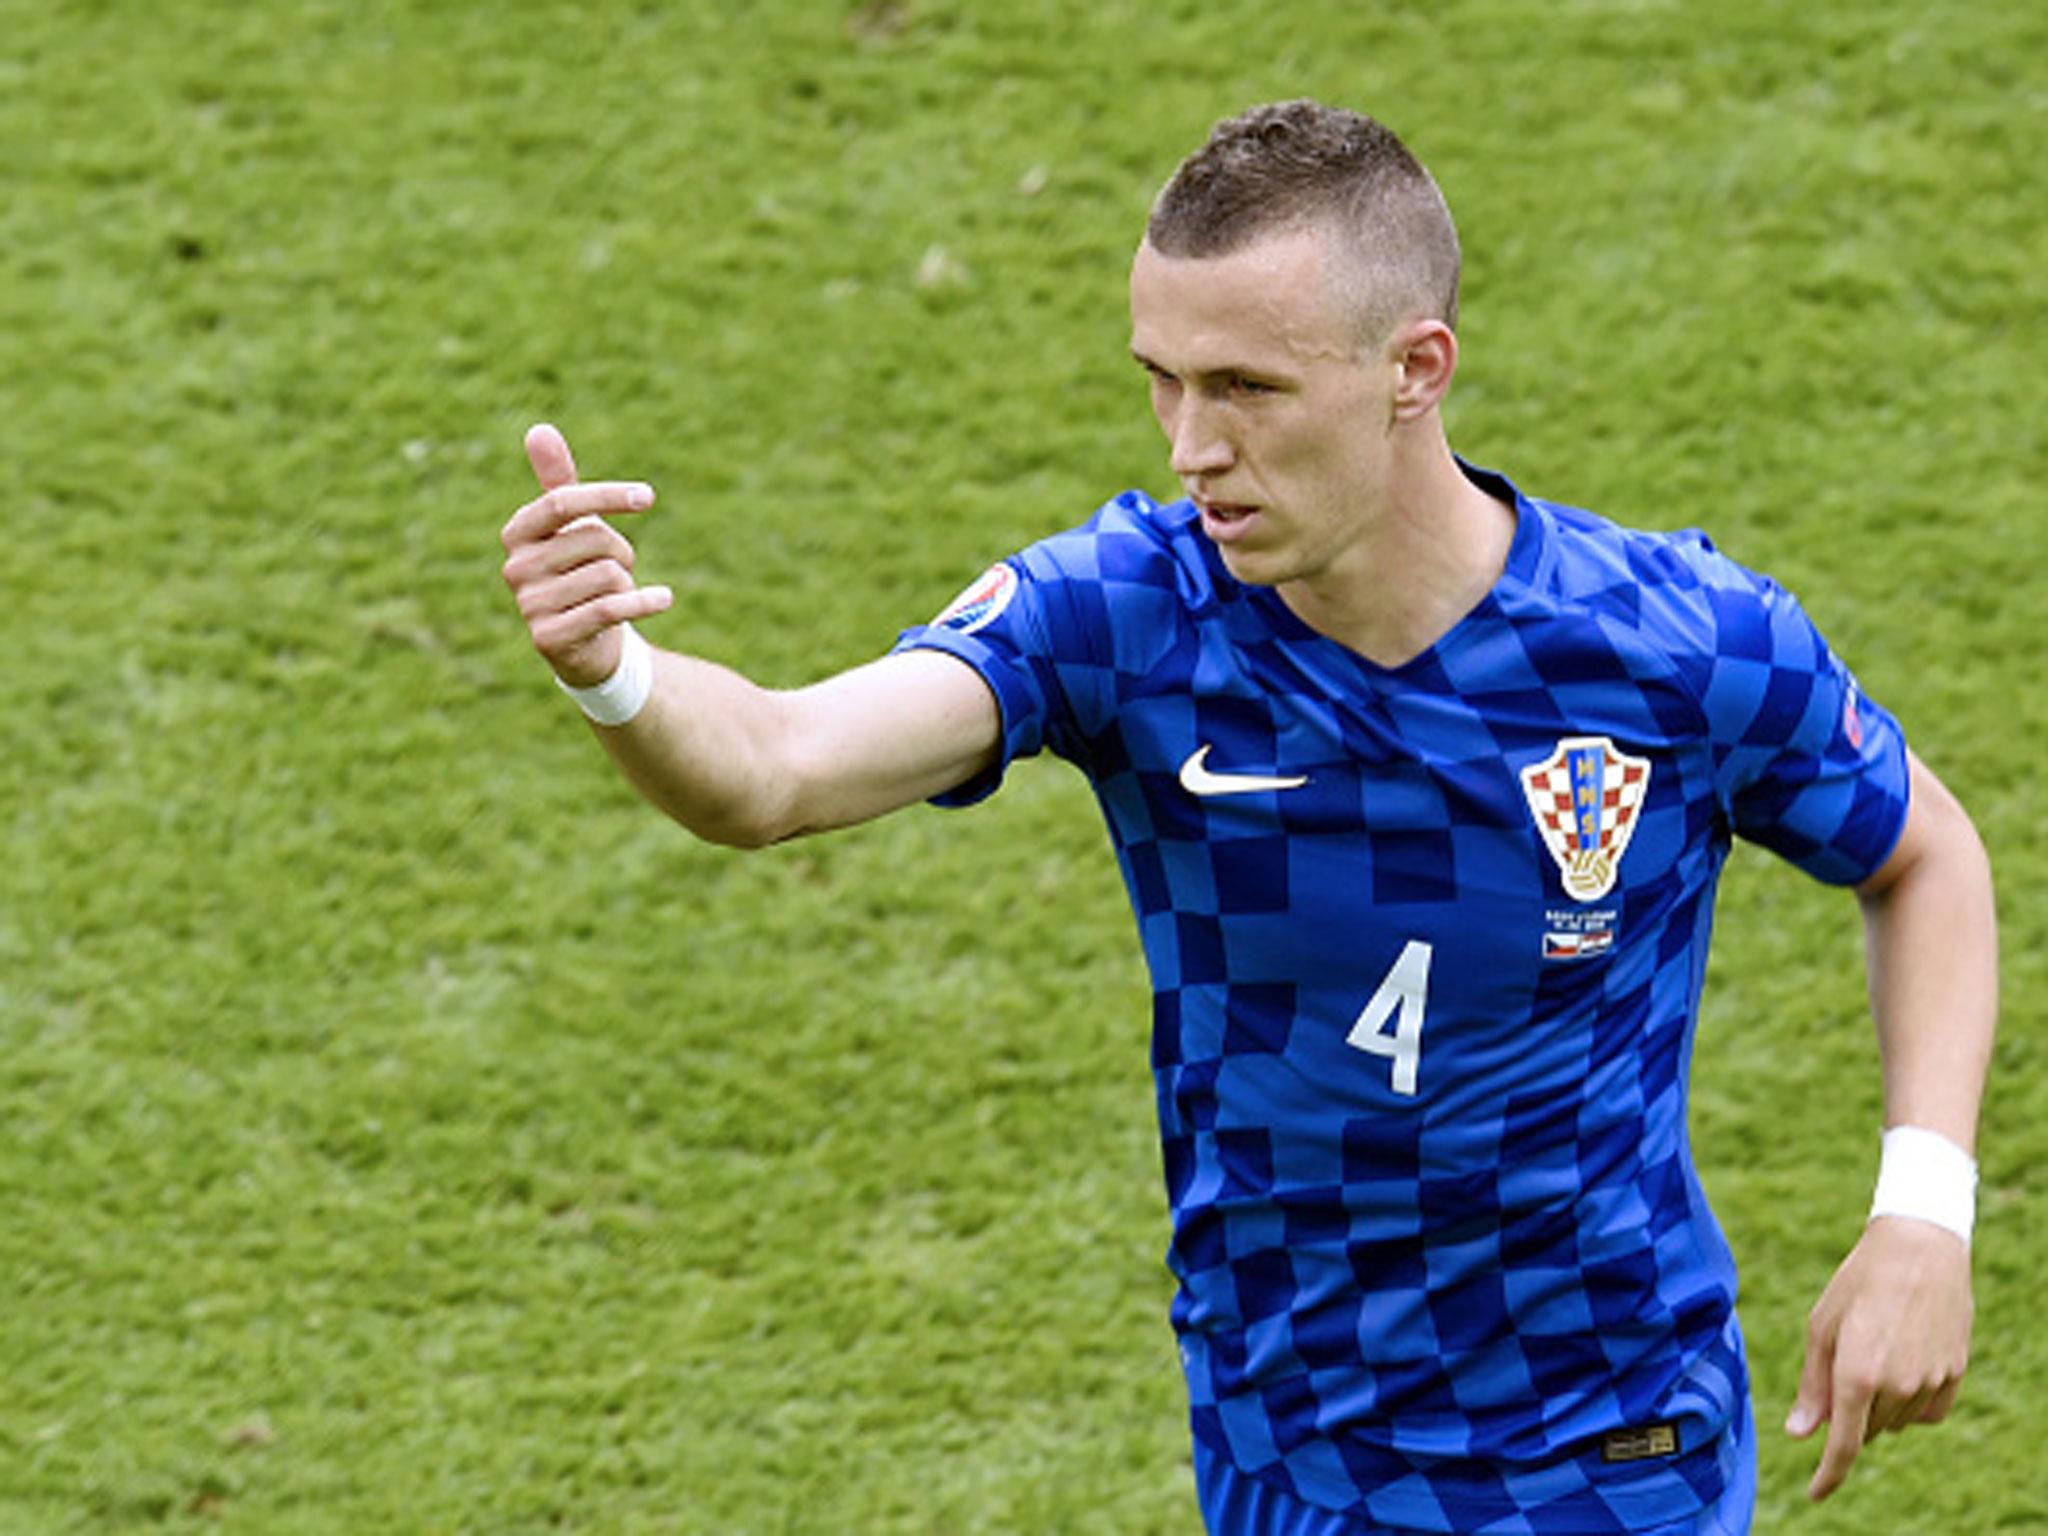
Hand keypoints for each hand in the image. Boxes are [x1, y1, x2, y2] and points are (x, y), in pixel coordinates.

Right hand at [500, 423, 673, 687]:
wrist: (584, 644)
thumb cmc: (578, 573)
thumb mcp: (569, 527)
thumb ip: (558, 481)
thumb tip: (539, 429)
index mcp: (517, 533)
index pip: (562, 502)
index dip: (607, 496)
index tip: (647, 497)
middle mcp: (515, 567)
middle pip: (593, 539)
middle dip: (621, 551)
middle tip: (618, 568)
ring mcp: (529, 605)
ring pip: (608, 575)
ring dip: (627, 584)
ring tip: (613, 595)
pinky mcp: (549, 638)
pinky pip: (609, 608)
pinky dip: (644, 602)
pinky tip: (664, 599)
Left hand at [1786, 1216, 1972, 1500]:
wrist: (1919, 1250)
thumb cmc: (1858, 1284)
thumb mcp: (1822, 1327)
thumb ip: (1813, 1387)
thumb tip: (1800, 1434)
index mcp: (1856, 1373)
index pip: (1843, 1444)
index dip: (1828, 1475)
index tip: (1815, 1494)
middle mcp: (1897, 1386)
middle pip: (1866, 1428)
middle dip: (1850, 1409)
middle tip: (1847, 1358)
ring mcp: (1930, 1383)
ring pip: (1896, 1422)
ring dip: (1880, 1403)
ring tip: (1878, 1347)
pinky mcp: (1954, 1376)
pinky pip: (1927, 1413)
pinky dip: (1911, 1401)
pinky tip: (1906, 1362)